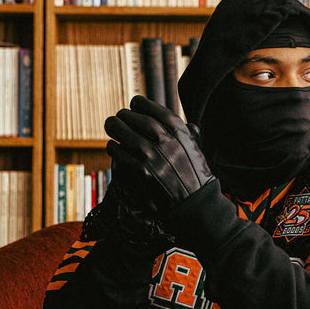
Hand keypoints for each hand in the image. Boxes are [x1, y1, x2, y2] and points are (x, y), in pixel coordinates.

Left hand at [104, 95, 214, 213]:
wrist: (195, 205)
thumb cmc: (197, 177)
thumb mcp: (198, 150)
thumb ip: (190, 135)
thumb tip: (189, 125)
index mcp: (179, 131)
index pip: (151, 108)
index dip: (139, 103)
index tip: (133, 104)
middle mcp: (164, 140)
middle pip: (133, 118)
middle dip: (122, 115)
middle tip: (117, 117)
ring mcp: (150, 156)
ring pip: (121, 132)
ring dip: (114, 127)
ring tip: (111, 127)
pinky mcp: (139, 172)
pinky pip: (118, 152)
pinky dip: (113, 147)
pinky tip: (113, 147)